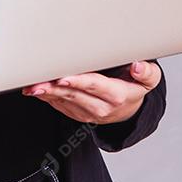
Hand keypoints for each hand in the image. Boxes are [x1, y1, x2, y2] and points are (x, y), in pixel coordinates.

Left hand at [20, 60, 161, 124]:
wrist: (130, 110)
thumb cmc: (134, 87)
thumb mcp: (149, 80)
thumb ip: (146, 72)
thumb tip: (138, 66)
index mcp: (116, 95)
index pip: (94, 86)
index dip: (78, 82)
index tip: (63, 77)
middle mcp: (100, 107)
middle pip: (74, 94)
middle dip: (54, 87)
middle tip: (37, 81)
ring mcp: (87, 113)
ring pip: (63, 101)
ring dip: (46, 94)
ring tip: (31, 86)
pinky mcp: (76, 114)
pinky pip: (59, 106)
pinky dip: (47, 97)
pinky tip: (37, 89)